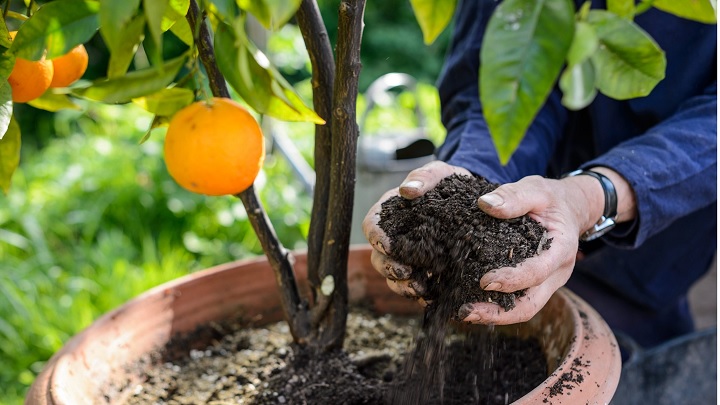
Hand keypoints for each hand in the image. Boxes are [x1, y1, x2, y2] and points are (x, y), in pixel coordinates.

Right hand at [362, 161, 471, 300]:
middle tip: (405, 272)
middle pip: (378, 257)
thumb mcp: (441, 173)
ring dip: (401, 285)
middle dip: (388, 267)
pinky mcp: (427, 272)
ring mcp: (410, 257)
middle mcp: (396, 237)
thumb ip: (425, 176)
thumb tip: (408, 190)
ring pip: (393, 277)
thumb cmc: (451, 183)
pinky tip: (433, 294)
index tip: (388, 245)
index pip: (372, 225)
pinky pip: (416, 287)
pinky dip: (421, 294)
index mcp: (392, 212)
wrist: (477, 201)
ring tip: (419, 288)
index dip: (375, 237)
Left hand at [459, 174, 606, 324]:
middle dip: (499, 314)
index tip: (484, 281)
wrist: (570, 207)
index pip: (537, 272)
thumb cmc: (551, 198)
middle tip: (467, 312)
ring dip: (494, 315)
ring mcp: (547, 282)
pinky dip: (496, 307)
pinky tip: (470, 303)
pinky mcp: (535, 284)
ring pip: (524, 309)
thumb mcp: (536, 189)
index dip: (512, 279)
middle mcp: (557, 272)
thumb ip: (513, 196)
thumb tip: (484, 204)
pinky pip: (517, 301)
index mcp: (561, 249)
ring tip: (464, 313)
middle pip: (531, 305)